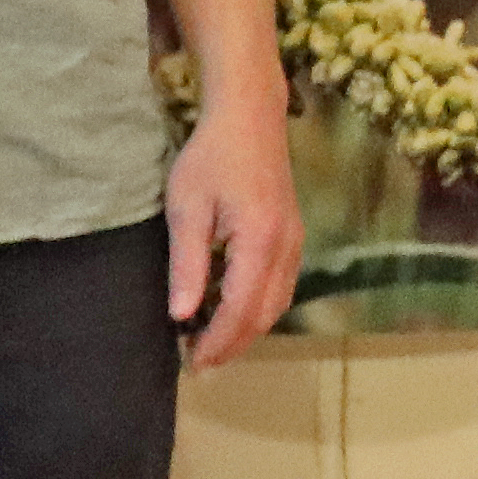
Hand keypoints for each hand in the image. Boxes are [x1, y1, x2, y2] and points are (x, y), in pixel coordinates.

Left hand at [165, 88, 303, 370]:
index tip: (192, 363)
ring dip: (248, 330)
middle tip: (198, 362)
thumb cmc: (211, 156)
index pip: (239, 310)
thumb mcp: (186, 207)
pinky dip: (259, 309)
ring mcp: (296, 242)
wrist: (250, 116)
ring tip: (212, 342)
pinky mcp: (294, 235)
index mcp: (260, 242)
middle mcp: (287, 248)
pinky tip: (232, 309)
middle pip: (264, 315)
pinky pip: (282, 286)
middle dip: (233, 345)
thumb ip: (187, 264)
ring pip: (278, 304)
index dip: (217, 342)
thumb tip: (181, 315)